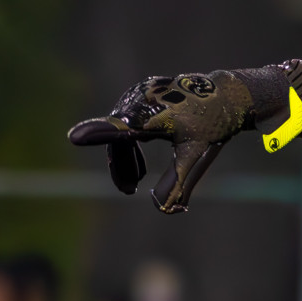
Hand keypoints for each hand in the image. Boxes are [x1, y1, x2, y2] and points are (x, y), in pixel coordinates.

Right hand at [69, 68, 279, 213]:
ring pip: (120, 128)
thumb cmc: (212, 126)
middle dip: (121, 166)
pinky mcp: (143, 91)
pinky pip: (126, 118)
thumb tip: (163, 209)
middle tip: (130, 189)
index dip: (98, 133)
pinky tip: (139, 162)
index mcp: (156, 116)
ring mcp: (142, 93)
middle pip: (117, 137)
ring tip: (135, 179)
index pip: (122, 128)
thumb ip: (177, 182)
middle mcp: (144, 99)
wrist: (226, 96)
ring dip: (125, 156)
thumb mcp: (196, 155)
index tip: (75, 137)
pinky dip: (130, 140)